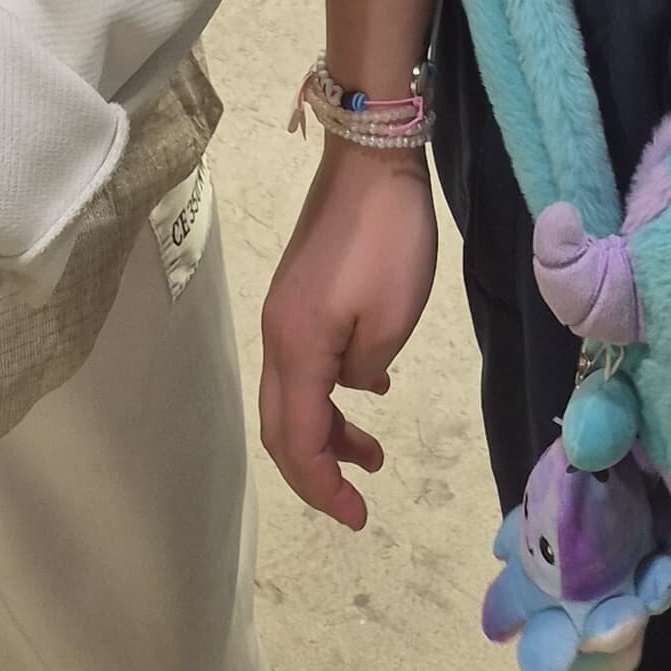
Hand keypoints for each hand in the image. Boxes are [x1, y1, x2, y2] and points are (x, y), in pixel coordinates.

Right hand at [258, 140, 437, 528]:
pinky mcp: (301, 293)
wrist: (371, 154)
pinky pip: (306, 362)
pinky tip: (369, 389)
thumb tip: (354, 382)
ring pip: (293, 394)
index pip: (298, 439)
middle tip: (357, 502)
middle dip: (315, 471)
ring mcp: (286, 311)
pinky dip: (329, 392)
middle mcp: (278, 335)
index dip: (323, 486)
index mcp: (297, 347)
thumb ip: (366, 369)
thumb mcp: (392, 318)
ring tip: (372, 454)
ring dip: (325, 431)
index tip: (359, 516)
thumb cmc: (387, 239)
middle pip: (281, 425)